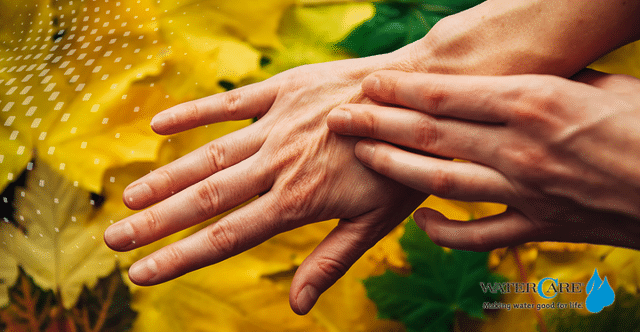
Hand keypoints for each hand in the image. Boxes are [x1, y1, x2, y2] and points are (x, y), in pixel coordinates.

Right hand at [103, 51, 427, 314]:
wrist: (416, 98)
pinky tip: (158, 124)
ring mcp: (277, 124)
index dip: (180, 257)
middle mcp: (280, 163)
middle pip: (207, 198)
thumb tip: (297, 307)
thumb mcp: (376, 221)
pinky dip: (193, 114)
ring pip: (209, 155)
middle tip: (114, 241)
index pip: (228, 236)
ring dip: (165, 177)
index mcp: (300, 199)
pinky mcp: (282, 91)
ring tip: (128, 199)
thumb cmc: (400, 163)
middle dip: (156, 223)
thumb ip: (330, 259)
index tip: (142, 274)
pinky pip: (229, 103)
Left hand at [327, 69, 639, 250]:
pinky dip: (445, 231)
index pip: (448, 96)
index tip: (367, 85)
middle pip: (432, 137)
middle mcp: (520, 149)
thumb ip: (544, 86)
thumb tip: (505, 80)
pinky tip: (420, 223)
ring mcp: (526, 193)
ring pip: (443, 184)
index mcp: (535, 103)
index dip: (401, 91)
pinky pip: (479, 234)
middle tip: (339, 119)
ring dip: (395, 170)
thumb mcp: (600, 86)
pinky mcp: (539, 227)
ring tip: (361, 157)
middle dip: (378, 126)